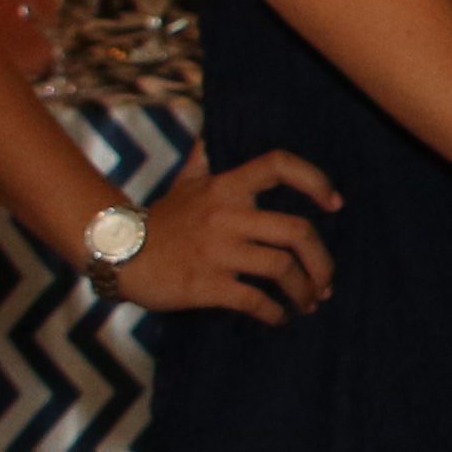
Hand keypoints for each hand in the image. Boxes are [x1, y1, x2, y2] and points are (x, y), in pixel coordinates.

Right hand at [112, 147, 335, 322]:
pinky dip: (274, 313)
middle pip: (298, 232)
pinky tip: (278, 318)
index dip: (314, 180)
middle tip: (326, 281)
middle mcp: (226, 216)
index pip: (278, 165)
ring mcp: (218, 251)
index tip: (335, 204)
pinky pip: (255, 300)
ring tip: (309, 303)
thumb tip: (210, 134)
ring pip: (283, 269)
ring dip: (304, 291)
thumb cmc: (159, 220)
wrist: (116, 254)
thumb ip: (203, 160)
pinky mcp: (207, 285)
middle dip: (322, 262)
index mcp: (225, 187)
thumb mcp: (183, 183)